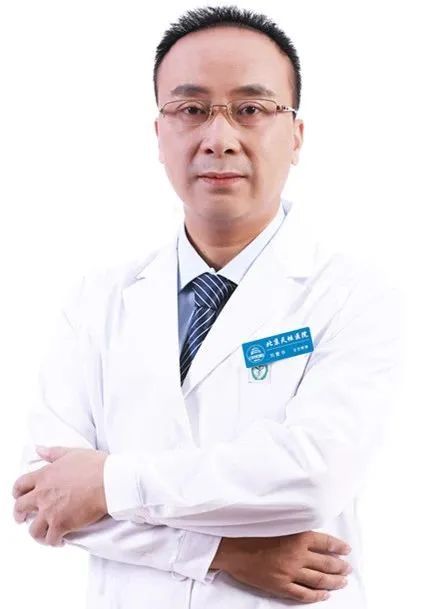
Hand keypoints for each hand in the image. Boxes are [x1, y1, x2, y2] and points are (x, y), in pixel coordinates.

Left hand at [12, 446, 108, 546]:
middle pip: (20, 508)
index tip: (19, 496)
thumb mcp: (72, 453)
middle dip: (20, 515)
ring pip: (33, 529)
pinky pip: (51, 539)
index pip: (20, 485)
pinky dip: (54, 542)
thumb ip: (53, 453)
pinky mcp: (61, 524)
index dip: (17, 492)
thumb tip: (39, 449)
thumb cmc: (95, 466)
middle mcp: (42, 494)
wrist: (109, 481)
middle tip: (23, 519)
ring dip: (37, 533)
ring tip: (44, 534)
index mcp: (44, 476)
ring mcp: (50, 511)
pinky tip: (60, 540)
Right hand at [210, 531, 351, 602]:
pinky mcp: (280, 586)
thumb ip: (296, 529)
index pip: (325, 542)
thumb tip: (313, 535)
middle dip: (340, 566)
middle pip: (326, 563)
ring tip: (342, 582)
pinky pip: (303, 594)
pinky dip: (316, 596)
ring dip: (334, 582)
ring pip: (319, 580)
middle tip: (347, 568)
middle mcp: (297, 555)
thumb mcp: (277, 523)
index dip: (338, 547)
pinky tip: (324, 595)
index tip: (346, 549)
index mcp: (297, 536)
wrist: (231, 547)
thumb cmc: (251, 531)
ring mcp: (289, 572)